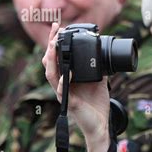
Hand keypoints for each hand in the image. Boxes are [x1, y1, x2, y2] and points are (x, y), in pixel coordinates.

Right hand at [42, 23, 111, 151]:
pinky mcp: (69, 103)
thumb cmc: (96, 104)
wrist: (101, 125)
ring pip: (51, 74)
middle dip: (51, 44)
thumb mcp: (99, 82)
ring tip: (54, 45)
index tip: (58, 26)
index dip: (56, 41)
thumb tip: (102, 54)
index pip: (57, 57)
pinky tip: (66, 74)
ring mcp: (63, 94)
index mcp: (67, 78)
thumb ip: (97, 69)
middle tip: (55, 28)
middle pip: (49, 62)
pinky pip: (62, 91)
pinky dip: (63, 81)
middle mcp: (61, 84)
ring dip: (52, 59)